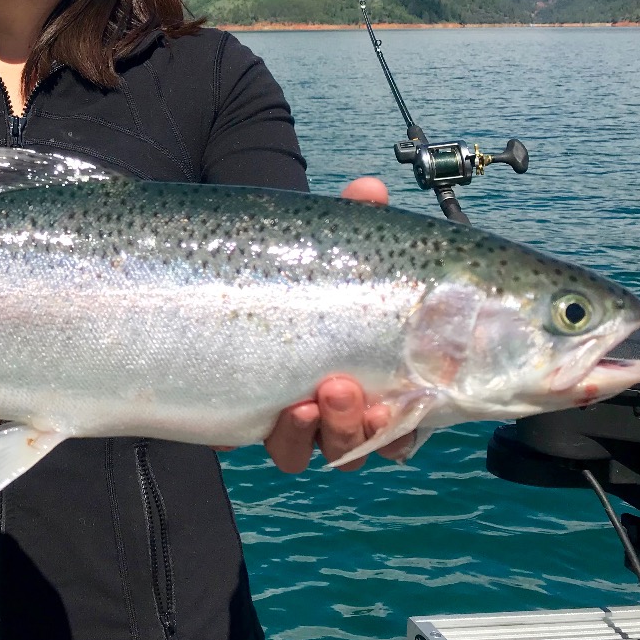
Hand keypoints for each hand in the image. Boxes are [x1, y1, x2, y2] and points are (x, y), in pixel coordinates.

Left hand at [264, 175, 405, 472]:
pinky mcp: (258, 421)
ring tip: (322, 395)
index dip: (420, 415)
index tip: (419, 398)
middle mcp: (344, 399)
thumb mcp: (326, 241)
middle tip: (348, 388)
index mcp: (377, 364)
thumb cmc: (293, 265)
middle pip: (373, 437)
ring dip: (336, 430)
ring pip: (333, 449)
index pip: (414, 408)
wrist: (219, 280)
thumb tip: (369, 189)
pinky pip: (285, 450)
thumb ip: (354, 219)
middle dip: (369, 423)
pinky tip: (288, 410)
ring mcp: (302, 415)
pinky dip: (291, 437)